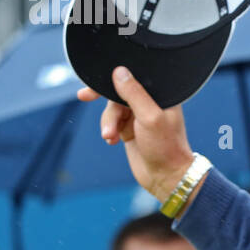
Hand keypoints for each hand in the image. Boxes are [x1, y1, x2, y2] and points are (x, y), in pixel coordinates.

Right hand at [76, 67, 195, 202]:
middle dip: (105, 101)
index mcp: (162, 94)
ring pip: (113, 109)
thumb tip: (119, 71)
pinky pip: (112, 122)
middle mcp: (151, 102)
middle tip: (84, 95)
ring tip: (110, 136)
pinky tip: (113, 140)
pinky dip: (109, 130)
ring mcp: (139, 116)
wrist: (165, 177)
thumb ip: (134, 94)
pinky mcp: (130, 129)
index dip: (114, 78)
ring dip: (108, 122)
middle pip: (119, 92)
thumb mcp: (150, 118)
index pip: (135, 77)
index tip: (97, 81)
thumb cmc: (166, 147)